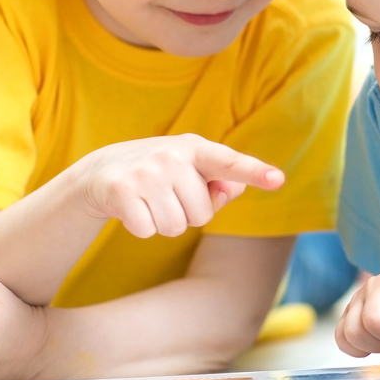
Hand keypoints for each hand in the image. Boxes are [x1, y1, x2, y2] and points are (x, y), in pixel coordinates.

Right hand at [83, 134, 284, 237]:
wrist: (101, 170)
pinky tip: (133, 208)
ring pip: (175, 227)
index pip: (230, 162)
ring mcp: (146, 172)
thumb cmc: (162, 173)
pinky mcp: (122, 191)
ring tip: (151, 201)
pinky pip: (148, 231)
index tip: (278, 179)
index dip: (255, 172)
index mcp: (197, 147)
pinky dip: (142, 228)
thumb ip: (221, 183)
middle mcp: (172, 155)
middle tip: (167, 195)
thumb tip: (234, 190)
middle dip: (187, 214)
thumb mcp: (193, 170)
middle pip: (202, 214)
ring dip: (164, 223)